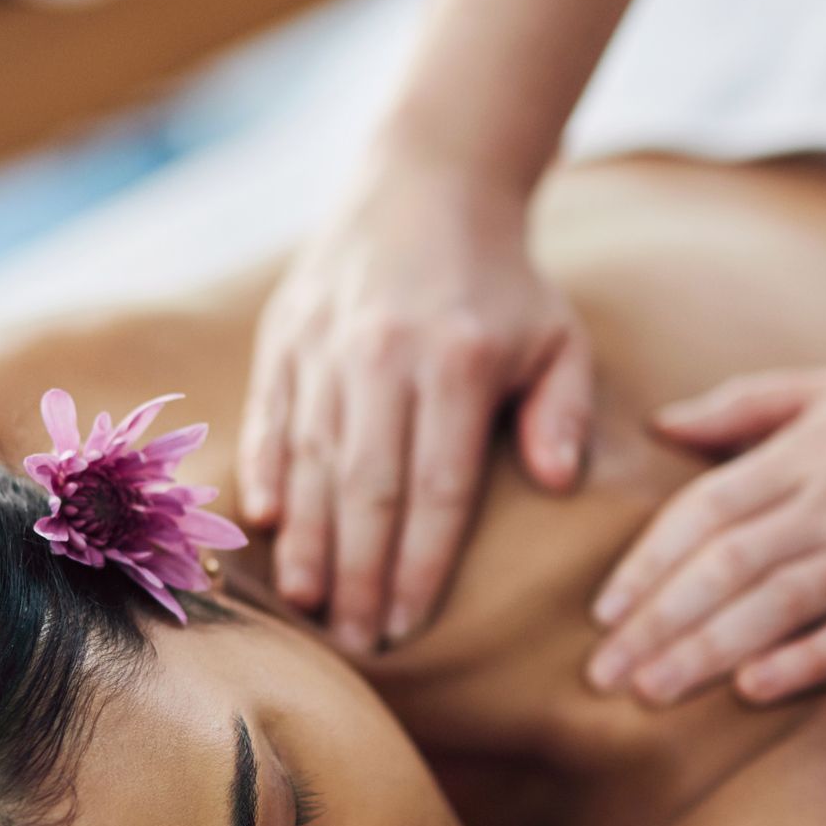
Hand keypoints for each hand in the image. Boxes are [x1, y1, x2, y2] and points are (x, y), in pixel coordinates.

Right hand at [238, 150, 594, 651]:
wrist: (426, 182)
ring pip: (310, 460)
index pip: (438, 490)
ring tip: (309, 607)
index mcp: (461, 362)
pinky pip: (269, 413)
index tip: (411, 627)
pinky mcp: (284, 332)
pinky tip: (261, 523)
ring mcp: (327, 343)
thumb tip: (556, 484)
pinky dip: (262, 468)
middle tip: (357, 643)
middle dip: (359, 575)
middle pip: (367, 489)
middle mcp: (386, 355)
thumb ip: (563, 411)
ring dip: (306, 540)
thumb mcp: (559, 337)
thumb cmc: (503, 284)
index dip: (421, 567)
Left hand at [585, 329, 825, 704]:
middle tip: (599, 677)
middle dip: (654, 624)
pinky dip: (803, 662)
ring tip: (649, 694)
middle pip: (722, 568)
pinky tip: (752, 692)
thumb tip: (661, 424)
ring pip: (774, 606)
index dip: (647, 564)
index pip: (701, 512)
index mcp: (807, 452)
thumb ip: (749, 406)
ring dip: (704, 653)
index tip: (601, 611)